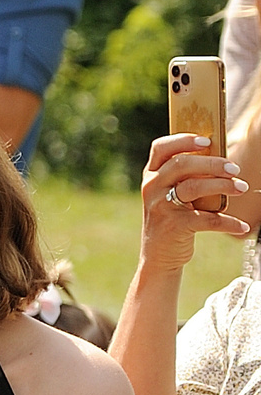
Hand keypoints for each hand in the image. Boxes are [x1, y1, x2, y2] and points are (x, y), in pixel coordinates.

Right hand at [140, 134, 249, 271]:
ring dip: (222, 185)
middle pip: (181, 164)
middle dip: (212, 163)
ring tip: (242, 187)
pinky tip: (243, 226)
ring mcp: (161, 206)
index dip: (183, 140)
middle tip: (235, 169)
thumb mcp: (170, 193)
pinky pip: (207, 220)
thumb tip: (220, 161)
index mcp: (152, 175)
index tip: (207, 140)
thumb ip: (184, 177)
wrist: (159, 254)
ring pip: (193, 187)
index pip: (161, 148)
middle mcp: (153, 187)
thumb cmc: (173, 217)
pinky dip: (228, 222)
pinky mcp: (174, 226)